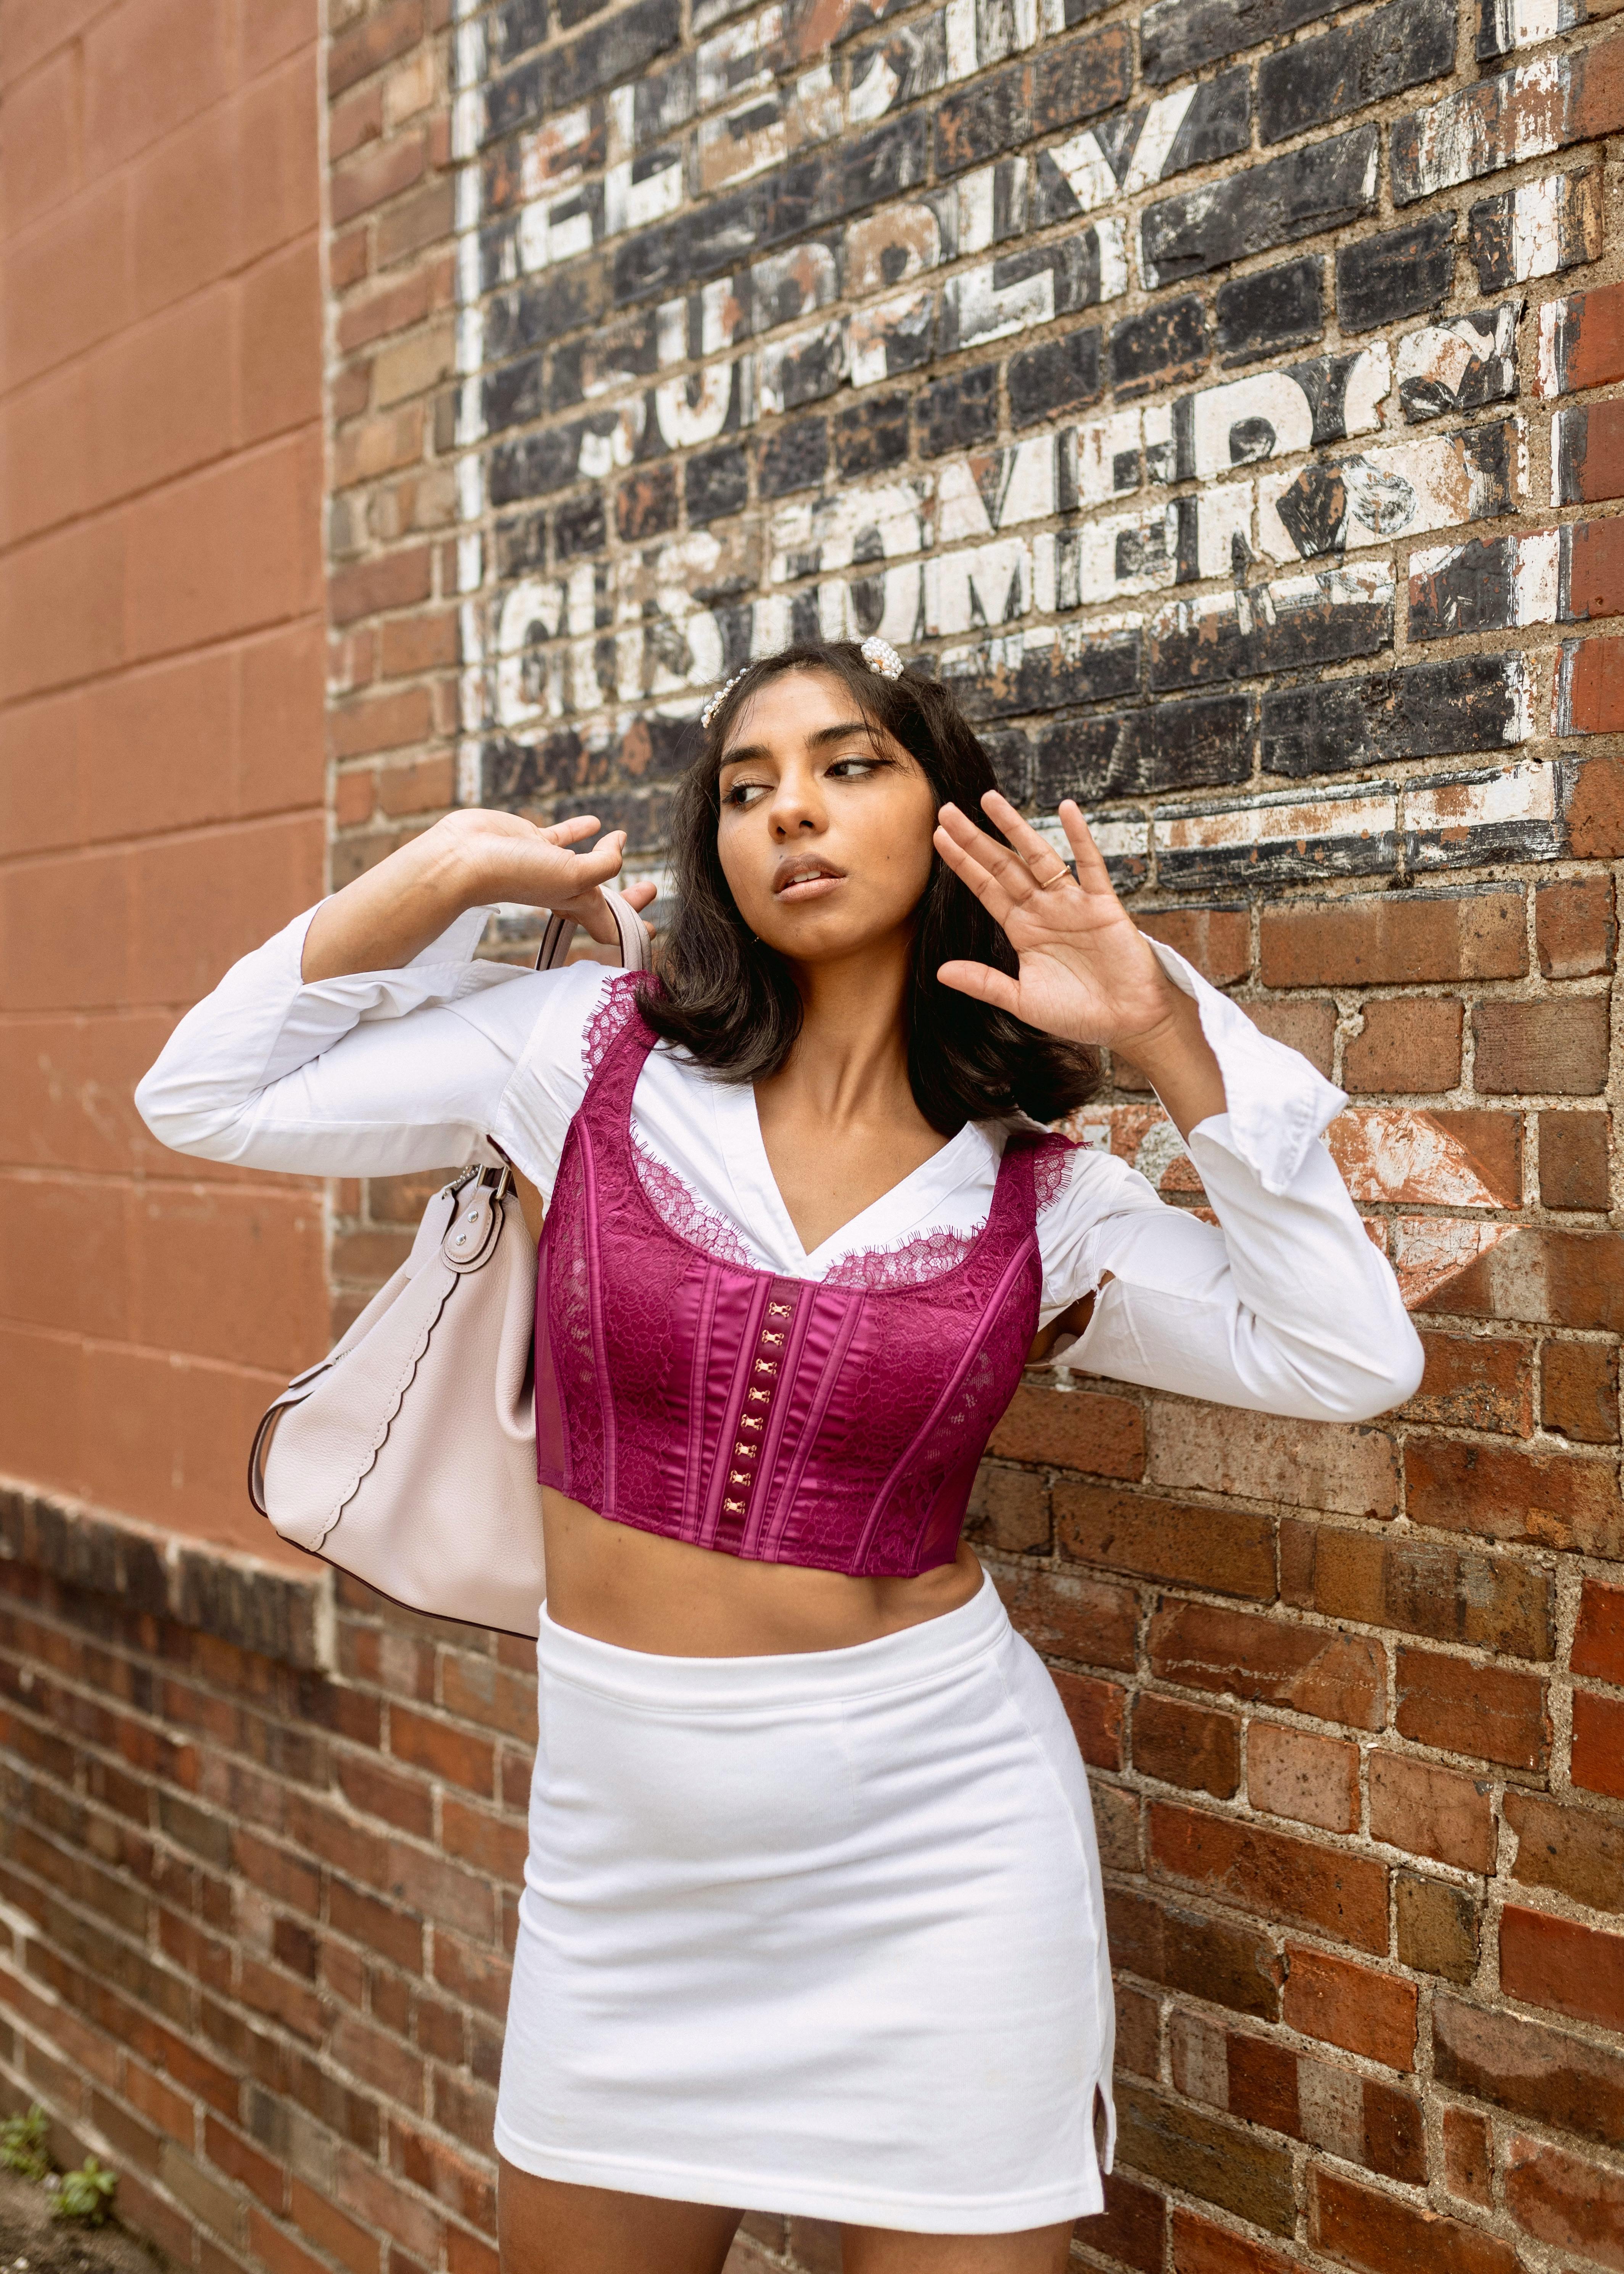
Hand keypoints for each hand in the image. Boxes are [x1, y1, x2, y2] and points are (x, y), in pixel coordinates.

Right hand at [433, 809, 656, 945]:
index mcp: (576, 904)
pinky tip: (596, 822)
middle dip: (627, 897)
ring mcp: (547, 864)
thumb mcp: (574, 875)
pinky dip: (580, 828)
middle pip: (604, 897)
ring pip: (584, 863)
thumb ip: (606, 864)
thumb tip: (619, 845)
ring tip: (621, 843)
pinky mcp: (532, 841)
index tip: (653, 928)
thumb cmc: (516, 874)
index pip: (611, 925)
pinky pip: (562, 835)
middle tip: (649, 889)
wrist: (465, 858)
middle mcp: (563, 889)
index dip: (634, 929)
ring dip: (605, 856)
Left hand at [932, 794, 1181, 1049]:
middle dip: (976, 838)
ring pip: (1038, 858)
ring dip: (1015, 829)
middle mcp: (1043, 910)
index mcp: (1022, 930)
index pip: (986, 888)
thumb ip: (985, 983)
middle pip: (1003, 866)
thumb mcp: (1023, 1001)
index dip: (963, 863)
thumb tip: (940, 972)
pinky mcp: (1102, 904)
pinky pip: (1089, 865)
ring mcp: (1072, 903)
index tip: (938, 837)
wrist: (1127, 1022)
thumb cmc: (1079, 1014)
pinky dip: (1079, 837)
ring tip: (990, 799)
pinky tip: (1067, 809)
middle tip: (947, 809)